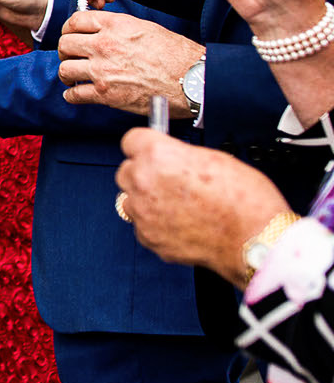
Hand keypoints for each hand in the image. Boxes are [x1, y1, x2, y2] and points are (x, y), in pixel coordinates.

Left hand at [57, 12, 203, 116]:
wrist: (192, 81)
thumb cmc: (177, 56)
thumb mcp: (146, 28)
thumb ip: (119, 28)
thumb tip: (102, 30)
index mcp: (116, 26)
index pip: (75, 21)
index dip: (70, 29)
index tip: (72, 35)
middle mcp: (105, 45)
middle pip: (65, 44)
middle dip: (66, 51)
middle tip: (72, 57)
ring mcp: (103, 70)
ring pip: (64, 69)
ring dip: (67, 74)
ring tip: (74, 77)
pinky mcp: (105, 94)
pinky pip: (74, 95)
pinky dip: (72, 96)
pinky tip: (77, 94)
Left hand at [117, 128, 290, 285]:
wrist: (256, 242)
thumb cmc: (245, 202)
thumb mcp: (216, 159)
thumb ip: (182, 155)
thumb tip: (172, 157)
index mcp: (158, 155)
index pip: (131, 140)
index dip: (145, 146)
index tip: (150, 150)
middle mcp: (144, 182)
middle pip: (126, 170)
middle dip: (144, 173)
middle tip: (167, 180)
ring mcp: (143, 212)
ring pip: (130, 199)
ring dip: (147, 200)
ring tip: (177, 205)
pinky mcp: (148, 237)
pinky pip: (142, 225)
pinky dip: (155, 224)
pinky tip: (180, 223)